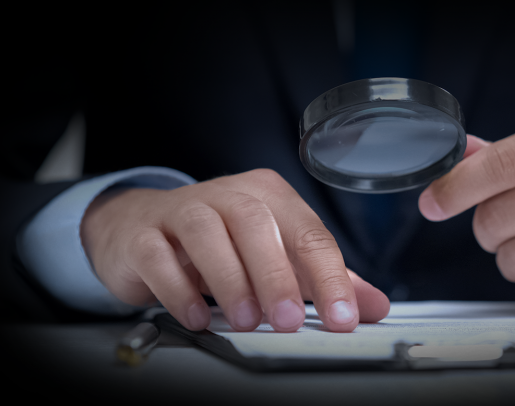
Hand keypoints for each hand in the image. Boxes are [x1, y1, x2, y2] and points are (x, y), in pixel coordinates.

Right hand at [81, 169, 390, 331]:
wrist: (141, 228)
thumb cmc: (220, 241)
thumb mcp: (277, 256)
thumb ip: (323, 280)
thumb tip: (373, 306)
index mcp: (270, 196)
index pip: (309, 233)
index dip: (329, 277)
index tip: (343, 317)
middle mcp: (228, 194)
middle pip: (258, 225)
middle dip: (277, 277)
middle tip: (289, 321)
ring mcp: (181, 209)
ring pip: (207, 232)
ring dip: (229, 280)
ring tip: (245, 319)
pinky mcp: (143, 233)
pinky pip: (158, 255)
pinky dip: (178, 287)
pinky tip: (196, 316)